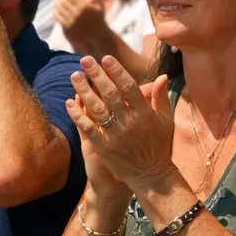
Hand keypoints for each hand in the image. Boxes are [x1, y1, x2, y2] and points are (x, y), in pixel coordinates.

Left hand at [52, 0, 106, 38]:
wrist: (98, 36)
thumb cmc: (99, 19)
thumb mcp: (99, 5)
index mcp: (84, 6)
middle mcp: (76, 13)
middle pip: (63, 0)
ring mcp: (71, 21)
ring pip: (59, 7)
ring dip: (57, 1)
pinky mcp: (67, 27)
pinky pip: (58, 16)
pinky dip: (55, 10)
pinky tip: (56, 7)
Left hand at [65, 56, 176, 198]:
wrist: (152, 177)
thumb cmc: (160, 147)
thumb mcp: (165, 121)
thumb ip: (161, 98)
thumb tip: (162, 76)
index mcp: (145, 113)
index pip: (129, 87)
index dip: (117, 71)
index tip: (106, 58)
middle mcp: (130, 122)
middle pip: (110, 94)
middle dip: (97, 75)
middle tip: (85, 60)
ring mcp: (115, 135)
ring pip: (97, 108)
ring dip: (84, 90)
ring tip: (75, 76)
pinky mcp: (104, 148)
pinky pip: (88, 128)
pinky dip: (78, 114)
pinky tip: (69, 102)